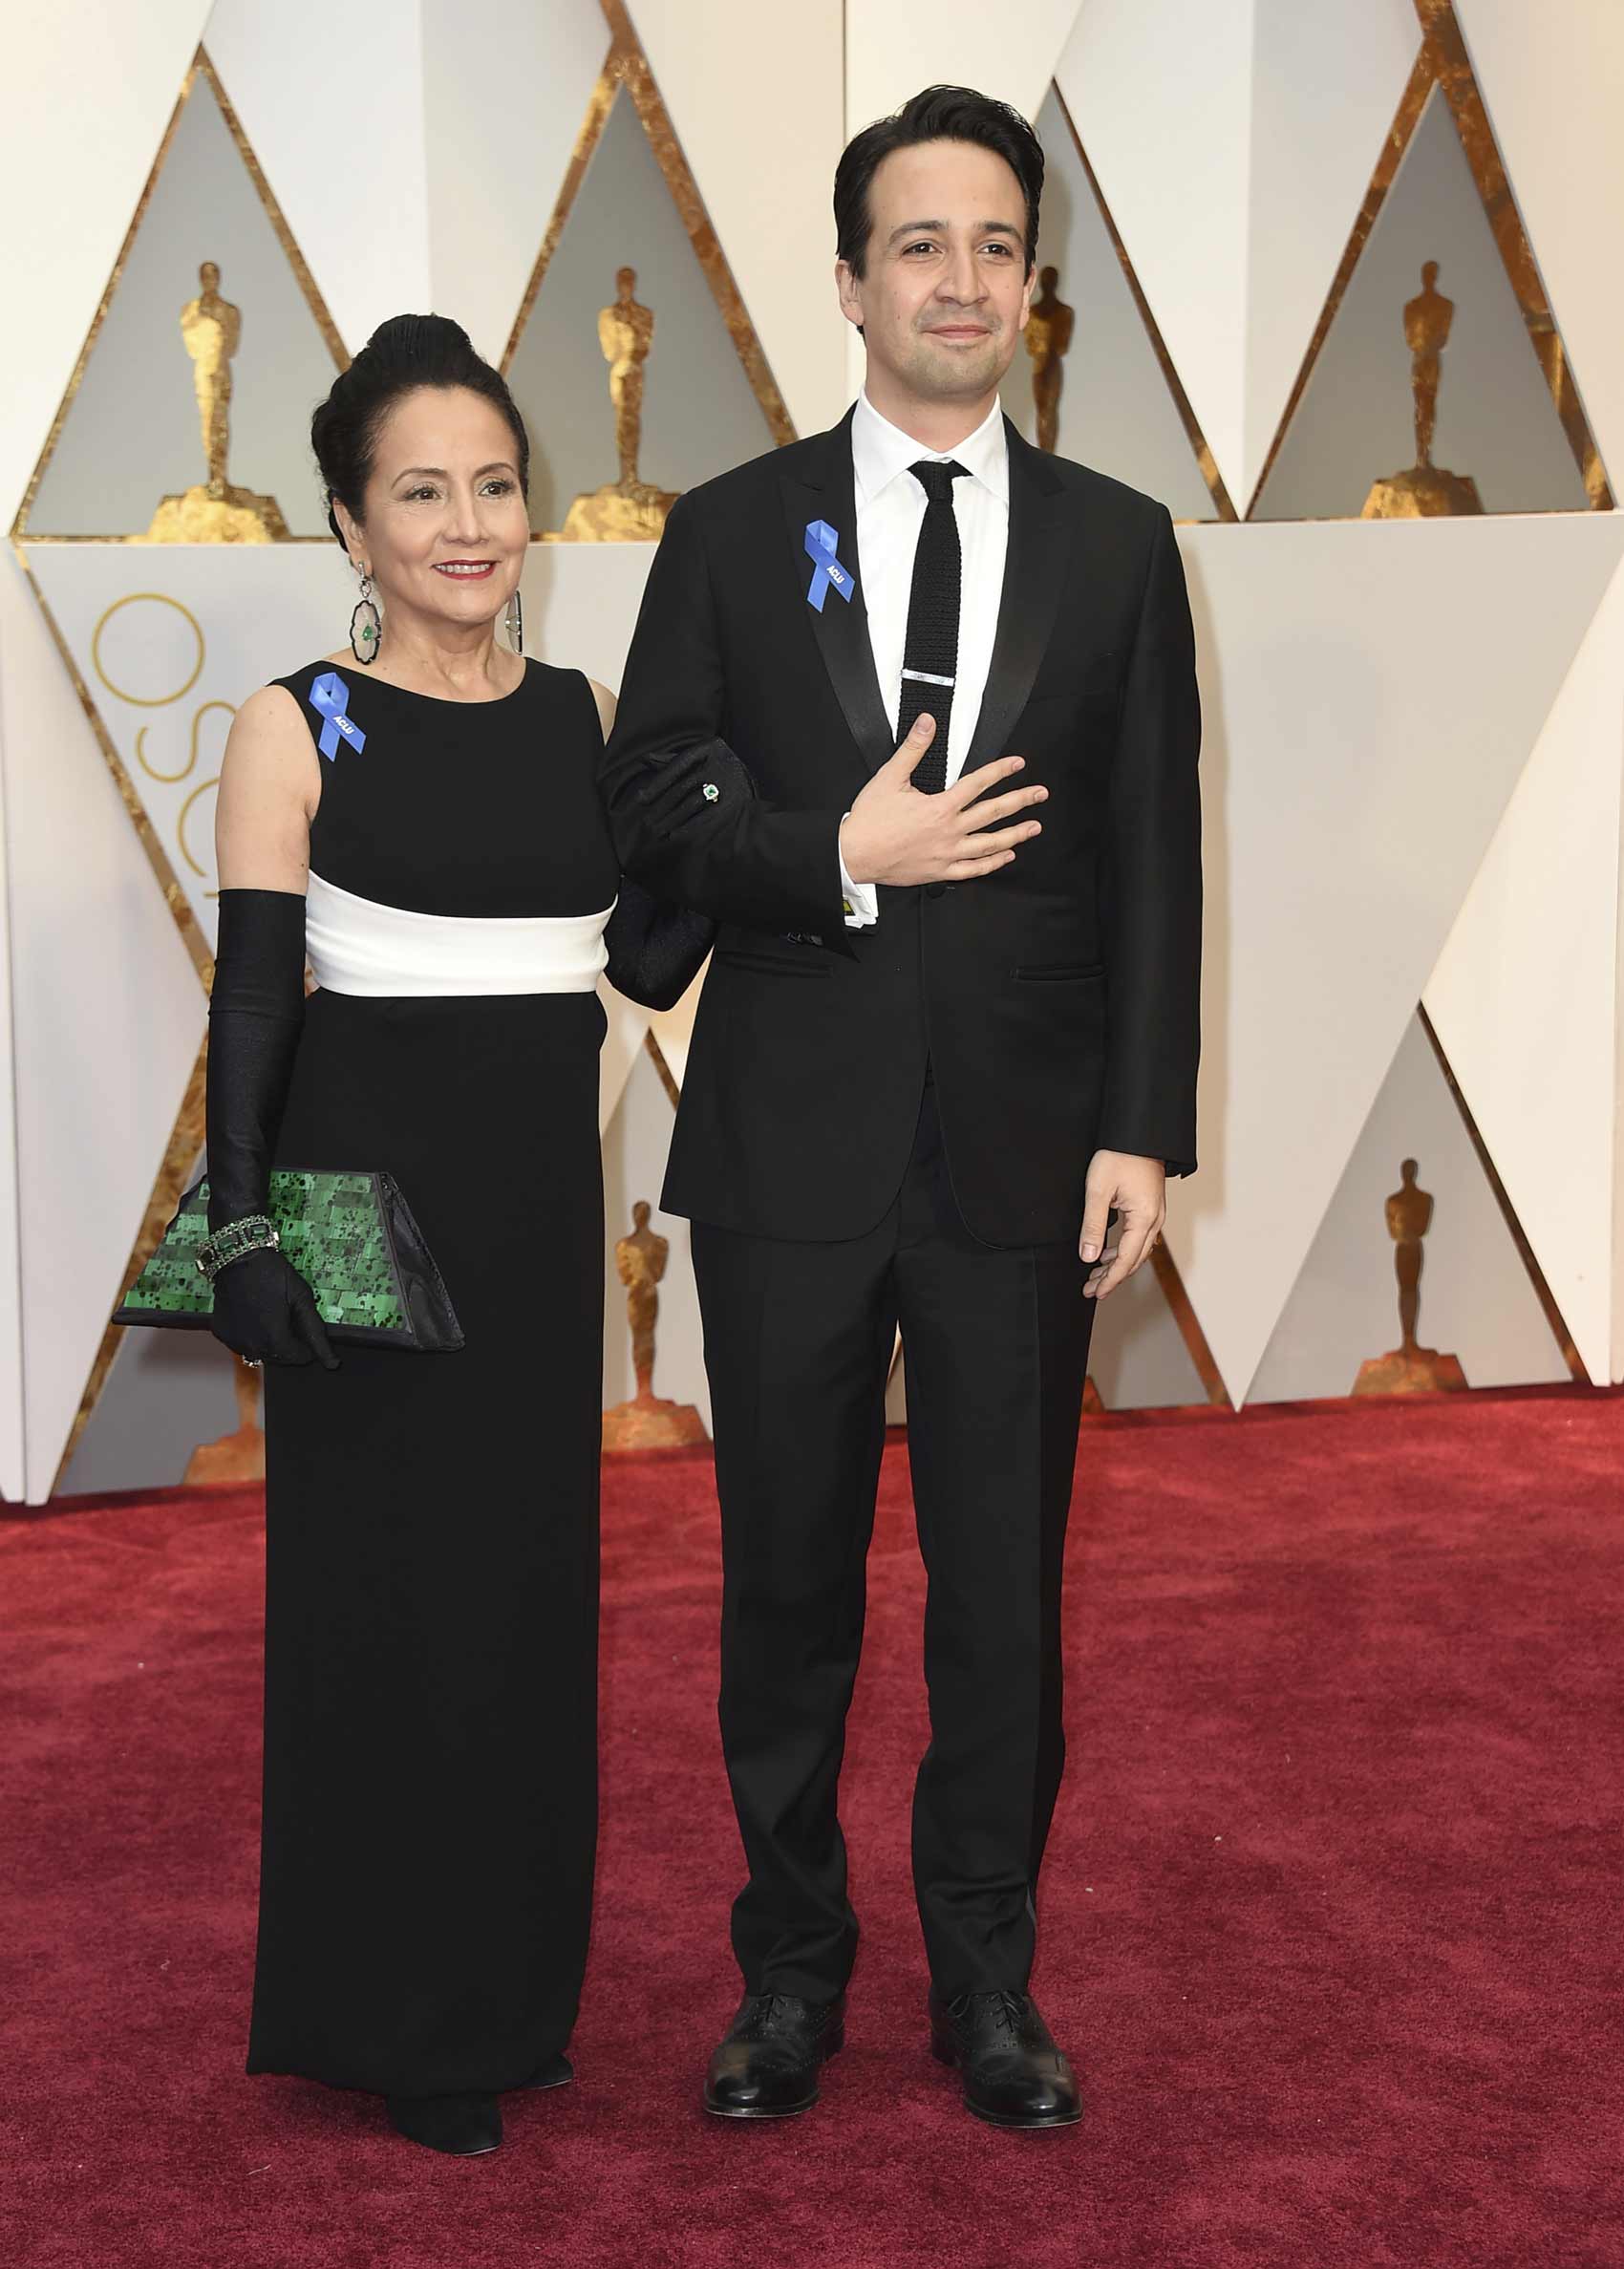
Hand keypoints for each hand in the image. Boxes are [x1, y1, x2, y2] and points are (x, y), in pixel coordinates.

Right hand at [210, 1248, 338, 1368]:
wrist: (238, 1256)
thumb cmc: (271, 1273)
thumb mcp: (302, 1298)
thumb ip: (315, 1331)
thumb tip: (330, 1361)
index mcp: (274, 1340)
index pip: (297, 1358)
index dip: (307, 1348)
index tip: (307, 1333)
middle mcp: (251, 1346)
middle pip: (279, 1358)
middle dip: (289, 1345)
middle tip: (290, 1319)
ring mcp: (234, 1340)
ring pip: (259, 1352)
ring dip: (270, 1342)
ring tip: (272, 1315)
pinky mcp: (222, 1332)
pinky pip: (242, 1343)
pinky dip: (251, 1336)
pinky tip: (255, 1316)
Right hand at [838, 715, 1045, 887]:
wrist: (854, 855)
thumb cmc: (870, 821)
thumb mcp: (889, 777)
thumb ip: (913, 749)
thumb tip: (927, 724)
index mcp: (940, 807)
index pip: (978, 784)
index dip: (1000, 771)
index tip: (1018, 764)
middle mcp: (949, 831)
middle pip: (993, 813)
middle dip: (1020, 801)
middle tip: (1039, 794)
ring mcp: (947, 853)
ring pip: (990, 844)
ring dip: (1015, 835)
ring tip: (1034, 827)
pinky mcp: (940, 871)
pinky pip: (973, 869)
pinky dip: (992, 864)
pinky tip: (1006, 856)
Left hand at [1080, 1151, 1165, 1301]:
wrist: (1139, 1132)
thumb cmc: (1119, 1156)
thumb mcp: (1098, 1191)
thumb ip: (1093, 1226)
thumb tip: (1088, 1256)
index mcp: (1144, 1218)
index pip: (1126, 1260)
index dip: (1111, 1279)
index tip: (1096, 1293)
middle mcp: (1155, 1220)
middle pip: (1134, 1260)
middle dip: (1112, 1277)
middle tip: (1091, 1290)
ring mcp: (1155, 1214)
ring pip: (1137, 1250)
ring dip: (1117, 1265)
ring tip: (1095, 1276)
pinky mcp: (1150, 1208)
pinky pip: (1139, 1238)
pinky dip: (1123, 1250)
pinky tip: (1107, 1253)